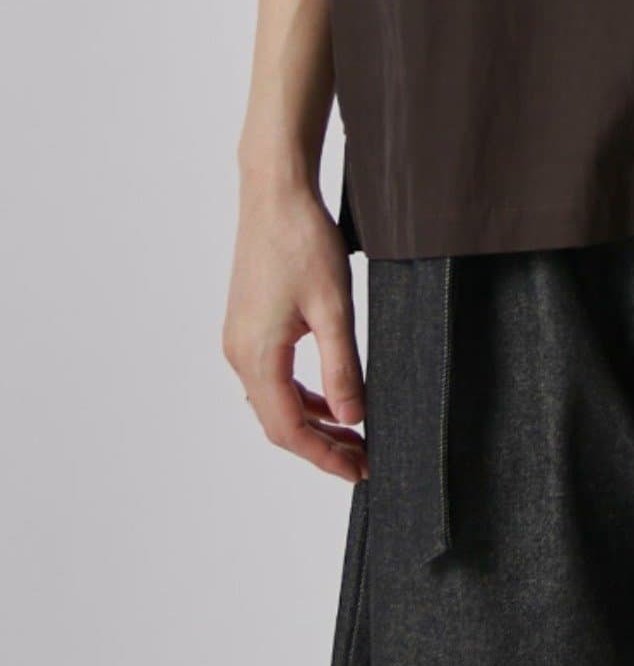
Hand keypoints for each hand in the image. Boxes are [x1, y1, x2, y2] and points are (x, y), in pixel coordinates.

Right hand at [223, 175, 366, 480]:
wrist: (275, 195)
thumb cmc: (303, 242)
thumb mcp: (334, 307)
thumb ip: (342, 366)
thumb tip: (352, 418)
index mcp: (257, 356)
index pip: (289, 429)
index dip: (325, 456)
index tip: (360, 470)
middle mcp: (240, 354)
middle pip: (278, 422)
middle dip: (321, 445)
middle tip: (363, 459)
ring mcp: (240, 339)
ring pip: (274, 400)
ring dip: (313, 421)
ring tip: (353, 434)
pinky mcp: (248, 324)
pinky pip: (273, 376)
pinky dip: (302, 394)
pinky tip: (331, 396)